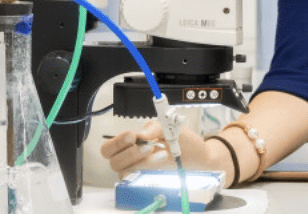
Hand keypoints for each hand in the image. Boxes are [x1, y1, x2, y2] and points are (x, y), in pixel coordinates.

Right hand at [100, 121, 225, 179]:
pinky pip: (140, 180)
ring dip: (141, 161)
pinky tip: (162, 159)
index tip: (133, 136)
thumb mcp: (166, 126)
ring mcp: (139, 171)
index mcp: (131, 142)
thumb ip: (152, 130)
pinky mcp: (149, 180)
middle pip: (113, 161)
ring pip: (125, 172)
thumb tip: (139, 136)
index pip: (109, 147)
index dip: (117, 142)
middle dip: (129, 152)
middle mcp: (131, 158)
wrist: (199, 154)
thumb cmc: (181, 139)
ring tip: (161, 153)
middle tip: (147, 146)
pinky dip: (150, 169)